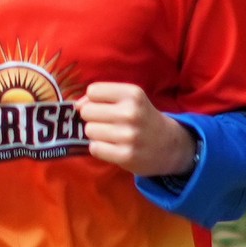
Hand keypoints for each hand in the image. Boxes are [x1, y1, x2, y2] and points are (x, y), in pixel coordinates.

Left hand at [78, 82, 195, 178]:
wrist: (169, 145)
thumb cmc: (143, 119)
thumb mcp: (130, 99)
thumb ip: (102, 97)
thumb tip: (76, 105)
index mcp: (133, 94)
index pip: (93, 91)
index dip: (93, 100)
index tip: (103, 107)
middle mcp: (131, 112)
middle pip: (87, 111)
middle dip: (93, 118)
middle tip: (108, 124)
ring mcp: (129, 135)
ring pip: (89, 130)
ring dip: (96, 135)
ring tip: (111, 136)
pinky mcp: (126, 155)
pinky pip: (94, 148)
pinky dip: (99, 148)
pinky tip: (112, 147)